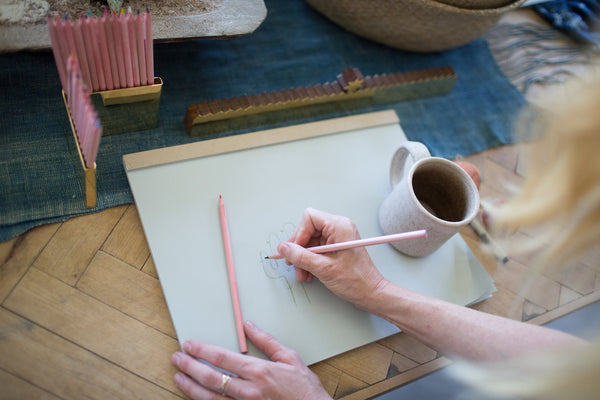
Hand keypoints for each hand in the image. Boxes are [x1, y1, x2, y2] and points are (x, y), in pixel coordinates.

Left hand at [171, 321, 330, 399]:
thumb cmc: (304, 388)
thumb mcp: (290, 357)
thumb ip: (267, 341)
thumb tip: (248, 325)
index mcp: (259, 372)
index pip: (223, 358)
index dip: (203, 351)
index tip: (190, 345)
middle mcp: (249, 390)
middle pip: (211, 379)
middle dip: (190, 367)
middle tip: (177, 359)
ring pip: (210, 398)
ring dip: (191, 388)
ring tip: (178, 377)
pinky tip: (195, 397)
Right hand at [278, 208, 387, 311]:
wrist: (370, 293)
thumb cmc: (355, 280)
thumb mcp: (323, 268)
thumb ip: (300, 257)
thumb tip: (283, 248)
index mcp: (339, 226)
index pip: (309, 218)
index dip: (299, 235)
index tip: (294, 251)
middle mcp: (339, 227)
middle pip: (307, 230)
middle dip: (299, 249)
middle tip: (294, 264)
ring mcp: (337, 237)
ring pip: (310, 242)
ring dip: (303, 259)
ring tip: (303, 274)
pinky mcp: (336, 246)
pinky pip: (316, 249)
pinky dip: (309, 261)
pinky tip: (308, 273)